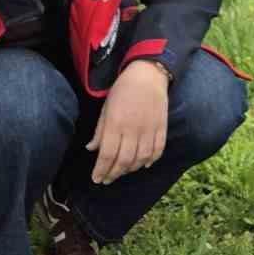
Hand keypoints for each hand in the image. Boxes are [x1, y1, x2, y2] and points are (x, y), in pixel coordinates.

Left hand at [87, 60, 168, 183]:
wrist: (148, 74)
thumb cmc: (122, 90)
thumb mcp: (106, 108)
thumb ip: (100, 130)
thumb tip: (91, 149)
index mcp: (115, 123)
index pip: (107, 154)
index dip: (101, 170)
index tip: (96, 179)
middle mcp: (133, 129)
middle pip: (123, 160)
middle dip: (113, 174)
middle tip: (107, 180)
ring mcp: (149, 129)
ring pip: (141, 159)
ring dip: (131, 169)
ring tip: (122, 172)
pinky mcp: (162, 127)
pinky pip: (157, 150)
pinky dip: (151, 160)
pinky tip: (144, 165)